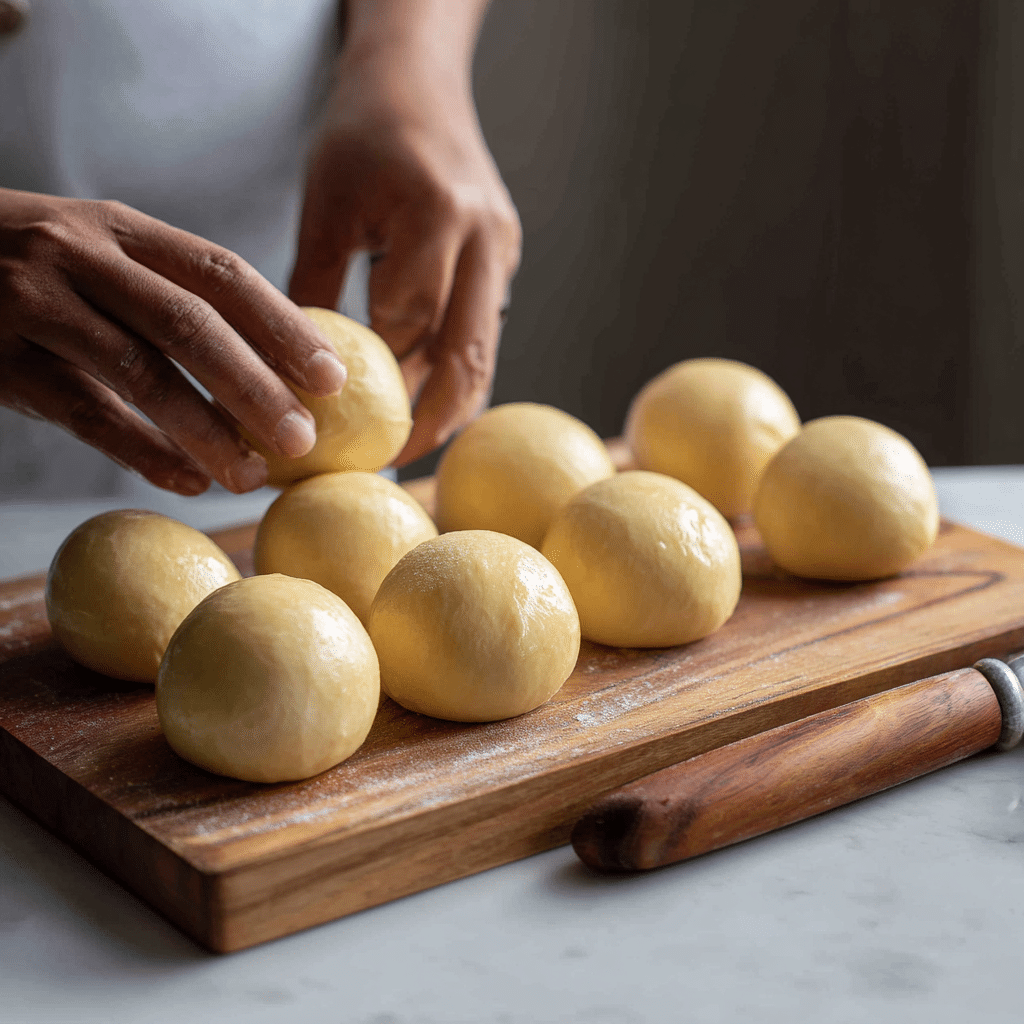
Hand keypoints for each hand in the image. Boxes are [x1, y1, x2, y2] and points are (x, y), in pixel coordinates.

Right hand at [0, 189, 348, 493]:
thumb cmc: (32, 271)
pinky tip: (187, 481)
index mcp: (122, 229)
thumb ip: (169, 295)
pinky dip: (142, 452)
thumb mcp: (100, 257)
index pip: (222, 274)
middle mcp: (79, 254)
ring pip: (139, 372)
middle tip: (303, 440)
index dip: (283, 327)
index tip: (331, 378)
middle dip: (255, 386)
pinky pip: (83, 413)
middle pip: (189, 324)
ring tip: (253, 476)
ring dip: (206, 430)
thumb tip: (273, 365)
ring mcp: (32, 302)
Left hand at [289, 37, 520, 466]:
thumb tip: (296, 367)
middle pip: (467, 353)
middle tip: (396, 460)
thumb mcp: (325, 201)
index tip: (343, 421)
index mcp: (438, 212)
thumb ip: (315, 284)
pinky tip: (423, 393)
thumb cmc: (363, 130)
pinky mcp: (504, 257)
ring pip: (482, 349)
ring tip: (412, 442)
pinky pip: (481, 328)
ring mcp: (503, 249)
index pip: (407, 318)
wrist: (421, 80)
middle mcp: (485, 236)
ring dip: (450, 400)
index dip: (377, 376)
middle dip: (434, 416)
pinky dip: (453, 366)